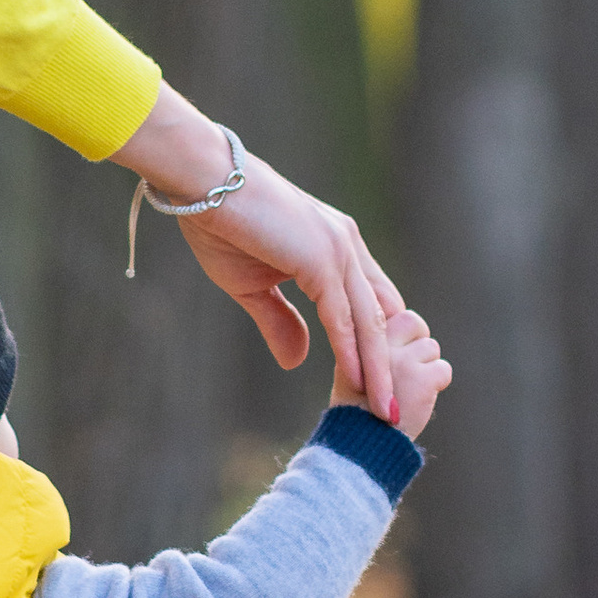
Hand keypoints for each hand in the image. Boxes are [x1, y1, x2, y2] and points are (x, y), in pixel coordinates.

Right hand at [113, 88, 404, 418]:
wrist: (203, 185)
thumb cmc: (222, 226)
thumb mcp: (253, 287)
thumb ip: (281, 322)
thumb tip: (298, 362)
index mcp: (336, 246)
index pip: (368, 302)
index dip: (376, 343)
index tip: (380, 382)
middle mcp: (346, 246)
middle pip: (378, 318)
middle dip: (389, 366)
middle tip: (394, 409)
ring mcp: (338, 251)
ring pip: (367, 323)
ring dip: (378, 370)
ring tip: (385, 412)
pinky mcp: (322, 259)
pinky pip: (343, 317)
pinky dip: (354, 352)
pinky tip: (360, 381)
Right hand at [337, 305, 448, 438]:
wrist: (361, 446)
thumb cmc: (358, 413)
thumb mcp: (352, 372)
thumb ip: (372, 348)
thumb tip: (403, 329)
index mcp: (357, 340)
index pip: (391, 316)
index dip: (400, 335)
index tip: (394, 359)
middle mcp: (377, 345)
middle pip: (414, 323)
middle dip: (417, 342)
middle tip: (410, 369)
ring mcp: (401, 361)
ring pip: (431, 348)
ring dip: (426, 368)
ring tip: (409, 390)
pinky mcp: (421, 379)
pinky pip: (443, 370)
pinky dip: (437, 385)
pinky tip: (419, 399)